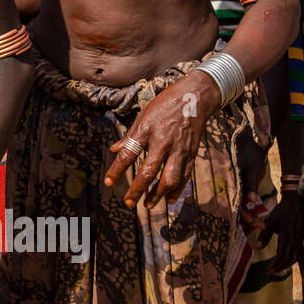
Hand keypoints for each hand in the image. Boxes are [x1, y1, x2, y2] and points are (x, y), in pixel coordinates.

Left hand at [104, 71, 217, 208]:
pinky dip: (176, 190)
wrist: (194, 98)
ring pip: (170, 178)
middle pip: (149, 171)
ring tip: (148, 205)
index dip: (117, 170)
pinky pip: (184, 176)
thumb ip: (129, 136)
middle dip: (138, 189)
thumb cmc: (164, 105)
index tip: (108, 183)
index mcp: (147, 130)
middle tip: (128, 203)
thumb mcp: (142, 116)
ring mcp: (179, 149)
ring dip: (158, 194)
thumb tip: (114, 150)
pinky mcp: (191, 153)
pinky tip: (168, 200)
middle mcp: (163, 142)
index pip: (129, 154)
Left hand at [258, 193, 301, 271]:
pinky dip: (292, 258)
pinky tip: (286, 261)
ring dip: (287, 264)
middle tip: (271, 271)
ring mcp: (300, 240)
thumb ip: (264, 235)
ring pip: (295, 256)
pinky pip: (298, 252)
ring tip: (277, 268)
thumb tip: (257, 247)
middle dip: (281, 266)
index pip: (282, 255)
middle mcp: (295, 240)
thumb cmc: (281, 212)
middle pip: (290, 258)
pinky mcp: (301, 238)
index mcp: (287, 237)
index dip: (276, 264)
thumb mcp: (270, 222)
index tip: (269, 270)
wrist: (294, 203)